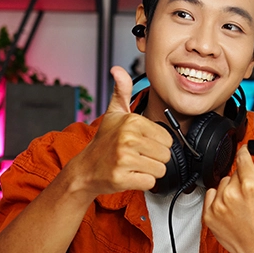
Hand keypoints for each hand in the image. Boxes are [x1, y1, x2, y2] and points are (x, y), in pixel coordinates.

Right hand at [68, 66, 172, 196]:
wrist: (85, 169)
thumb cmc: (104, 141)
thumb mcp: (113, 113)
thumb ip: (122, 90)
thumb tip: (117, 70)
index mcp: (131, 122)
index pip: (168, 138)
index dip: (158, 144)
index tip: (142, 144)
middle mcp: (127, 139)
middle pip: (166, 155)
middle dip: (155, 158)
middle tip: (138, 156)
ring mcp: (124, 159)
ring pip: (160, 169)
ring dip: (150, 171)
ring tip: (135, 165)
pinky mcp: (122, 178)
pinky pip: (150, 183)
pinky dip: (143, 182)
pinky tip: (130, 175)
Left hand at [203, 143, 253, 252]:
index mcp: (250, 186)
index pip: (242, 156)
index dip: (246, 153)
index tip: (247, 153)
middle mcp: (231, 194)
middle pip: (234, 172)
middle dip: (243, 178)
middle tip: (252, 194)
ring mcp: (218, 205)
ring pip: (222, 183)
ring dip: (231, 189)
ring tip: (243, 204)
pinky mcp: (209, 216)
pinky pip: (210, 196)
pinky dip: (219, 200)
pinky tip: (231, 209)